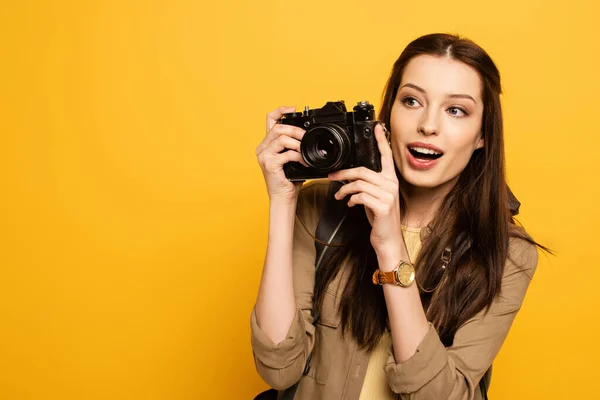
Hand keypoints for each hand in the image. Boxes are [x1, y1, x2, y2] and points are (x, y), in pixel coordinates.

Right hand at [256, 106, 307, 202]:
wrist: (283, 198)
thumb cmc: (288, 180)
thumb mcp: (291, 158)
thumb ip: (293, 146)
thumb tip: (306, 136)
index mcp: (267, 144)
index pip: (270, 120)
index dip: (280, 111)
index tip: (293, 109)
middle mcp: (262, 148)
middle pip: (278, 128)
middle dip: (295, 130)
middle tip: (306, 137)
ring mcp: (264, 156)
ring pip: (281, 139)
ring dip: (297, 143)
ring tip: (305, 151)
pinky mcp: (269, 164)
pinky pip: (286, 153)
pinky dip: (298, 156)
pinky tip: (304, 162)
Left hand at [327, 123, 402, 262]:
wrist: (388, 240)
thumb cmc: (380, 219)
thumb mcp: (374, 198)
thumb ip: (367, 185)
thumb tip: (350, 176)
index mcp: (390, 180)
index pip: (386, 156)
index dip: (381, 141)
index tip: (377, 127)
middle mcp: (391, 185)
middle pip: (363, 171)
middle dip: (343, 173)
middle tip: (332, 177)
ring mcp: (388, 196)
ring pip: (359, 183)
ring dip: (344, 189)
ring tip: (339, 196)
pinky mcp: (383, 207)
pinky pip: (360, 196)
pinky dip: (350, 199)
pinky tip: (349, 204)